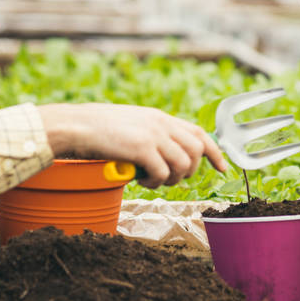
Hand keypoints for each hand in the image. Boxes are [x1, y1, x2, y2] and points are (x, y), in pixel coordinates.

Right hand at [37, 103, 227, 187]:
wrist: (76, 125)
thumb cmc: (98, 130)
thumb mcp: (131, 126)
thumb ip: (151, 136)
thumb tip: (164, 157)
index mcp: (160, 118)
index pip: (199, 133)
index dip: (214, 152)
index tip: (222, 167)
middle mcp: (161, 124)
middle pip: (196, 150)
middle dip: (190, 171)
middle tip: (171, 179)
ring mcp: (153, 135)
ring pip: (184, 164)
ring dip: (172, 179)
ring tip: (152, 181)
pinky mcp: (142, 149)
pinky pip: (163, 173)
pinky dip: (155, 183)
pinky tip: (140, 180)